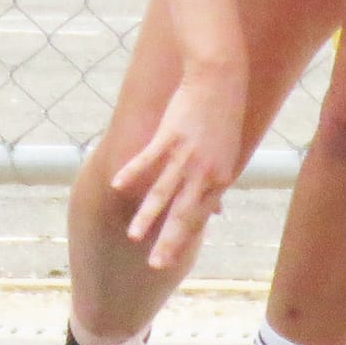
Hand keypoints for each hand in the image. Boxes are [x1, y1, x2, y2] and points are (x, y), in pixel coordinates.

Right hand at [109, 61, 246, 271]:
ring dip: (148, 215)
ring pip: (163, 192)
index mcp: (218, 179)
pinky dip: (133, 172)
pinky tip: (118, 185)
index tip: (169, 260)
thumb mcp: (227, 156)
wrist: (219, 79)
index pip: (198, 218)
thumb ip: (216, 185)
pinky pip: (149, 159)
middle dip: (168, 241)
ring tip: (134, 236)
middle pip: (183, 213)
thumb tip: (216, 213)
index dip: (182, 240)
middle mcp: (204, 172)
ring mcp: (186, 154)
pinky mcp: (171, 135)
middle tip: (155, 265)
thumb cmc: (223, 117)